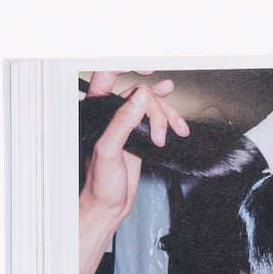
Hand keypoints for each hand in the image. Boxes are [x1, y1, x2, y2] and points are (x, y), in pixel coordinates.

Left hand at [80, 75, 186, 225]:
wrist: (108, 207)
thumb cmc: (100, 185)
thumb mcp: (109, 151)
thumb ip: (123, 122)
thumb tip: (141, 98)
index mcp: (96, 113)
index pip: (109, 75)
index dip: (128, 67)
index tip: (150, 69)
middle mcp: (110, 115)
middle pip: (140, 94)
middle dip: (157, 110)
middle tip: (160, 133)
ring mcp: (125, 125)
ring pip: (151, 106)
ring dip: (167, 116)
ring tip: (176, 130)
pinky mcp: (137, 136)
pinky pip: (155, 120)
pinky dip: (168, 120)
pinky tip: (176, 121)